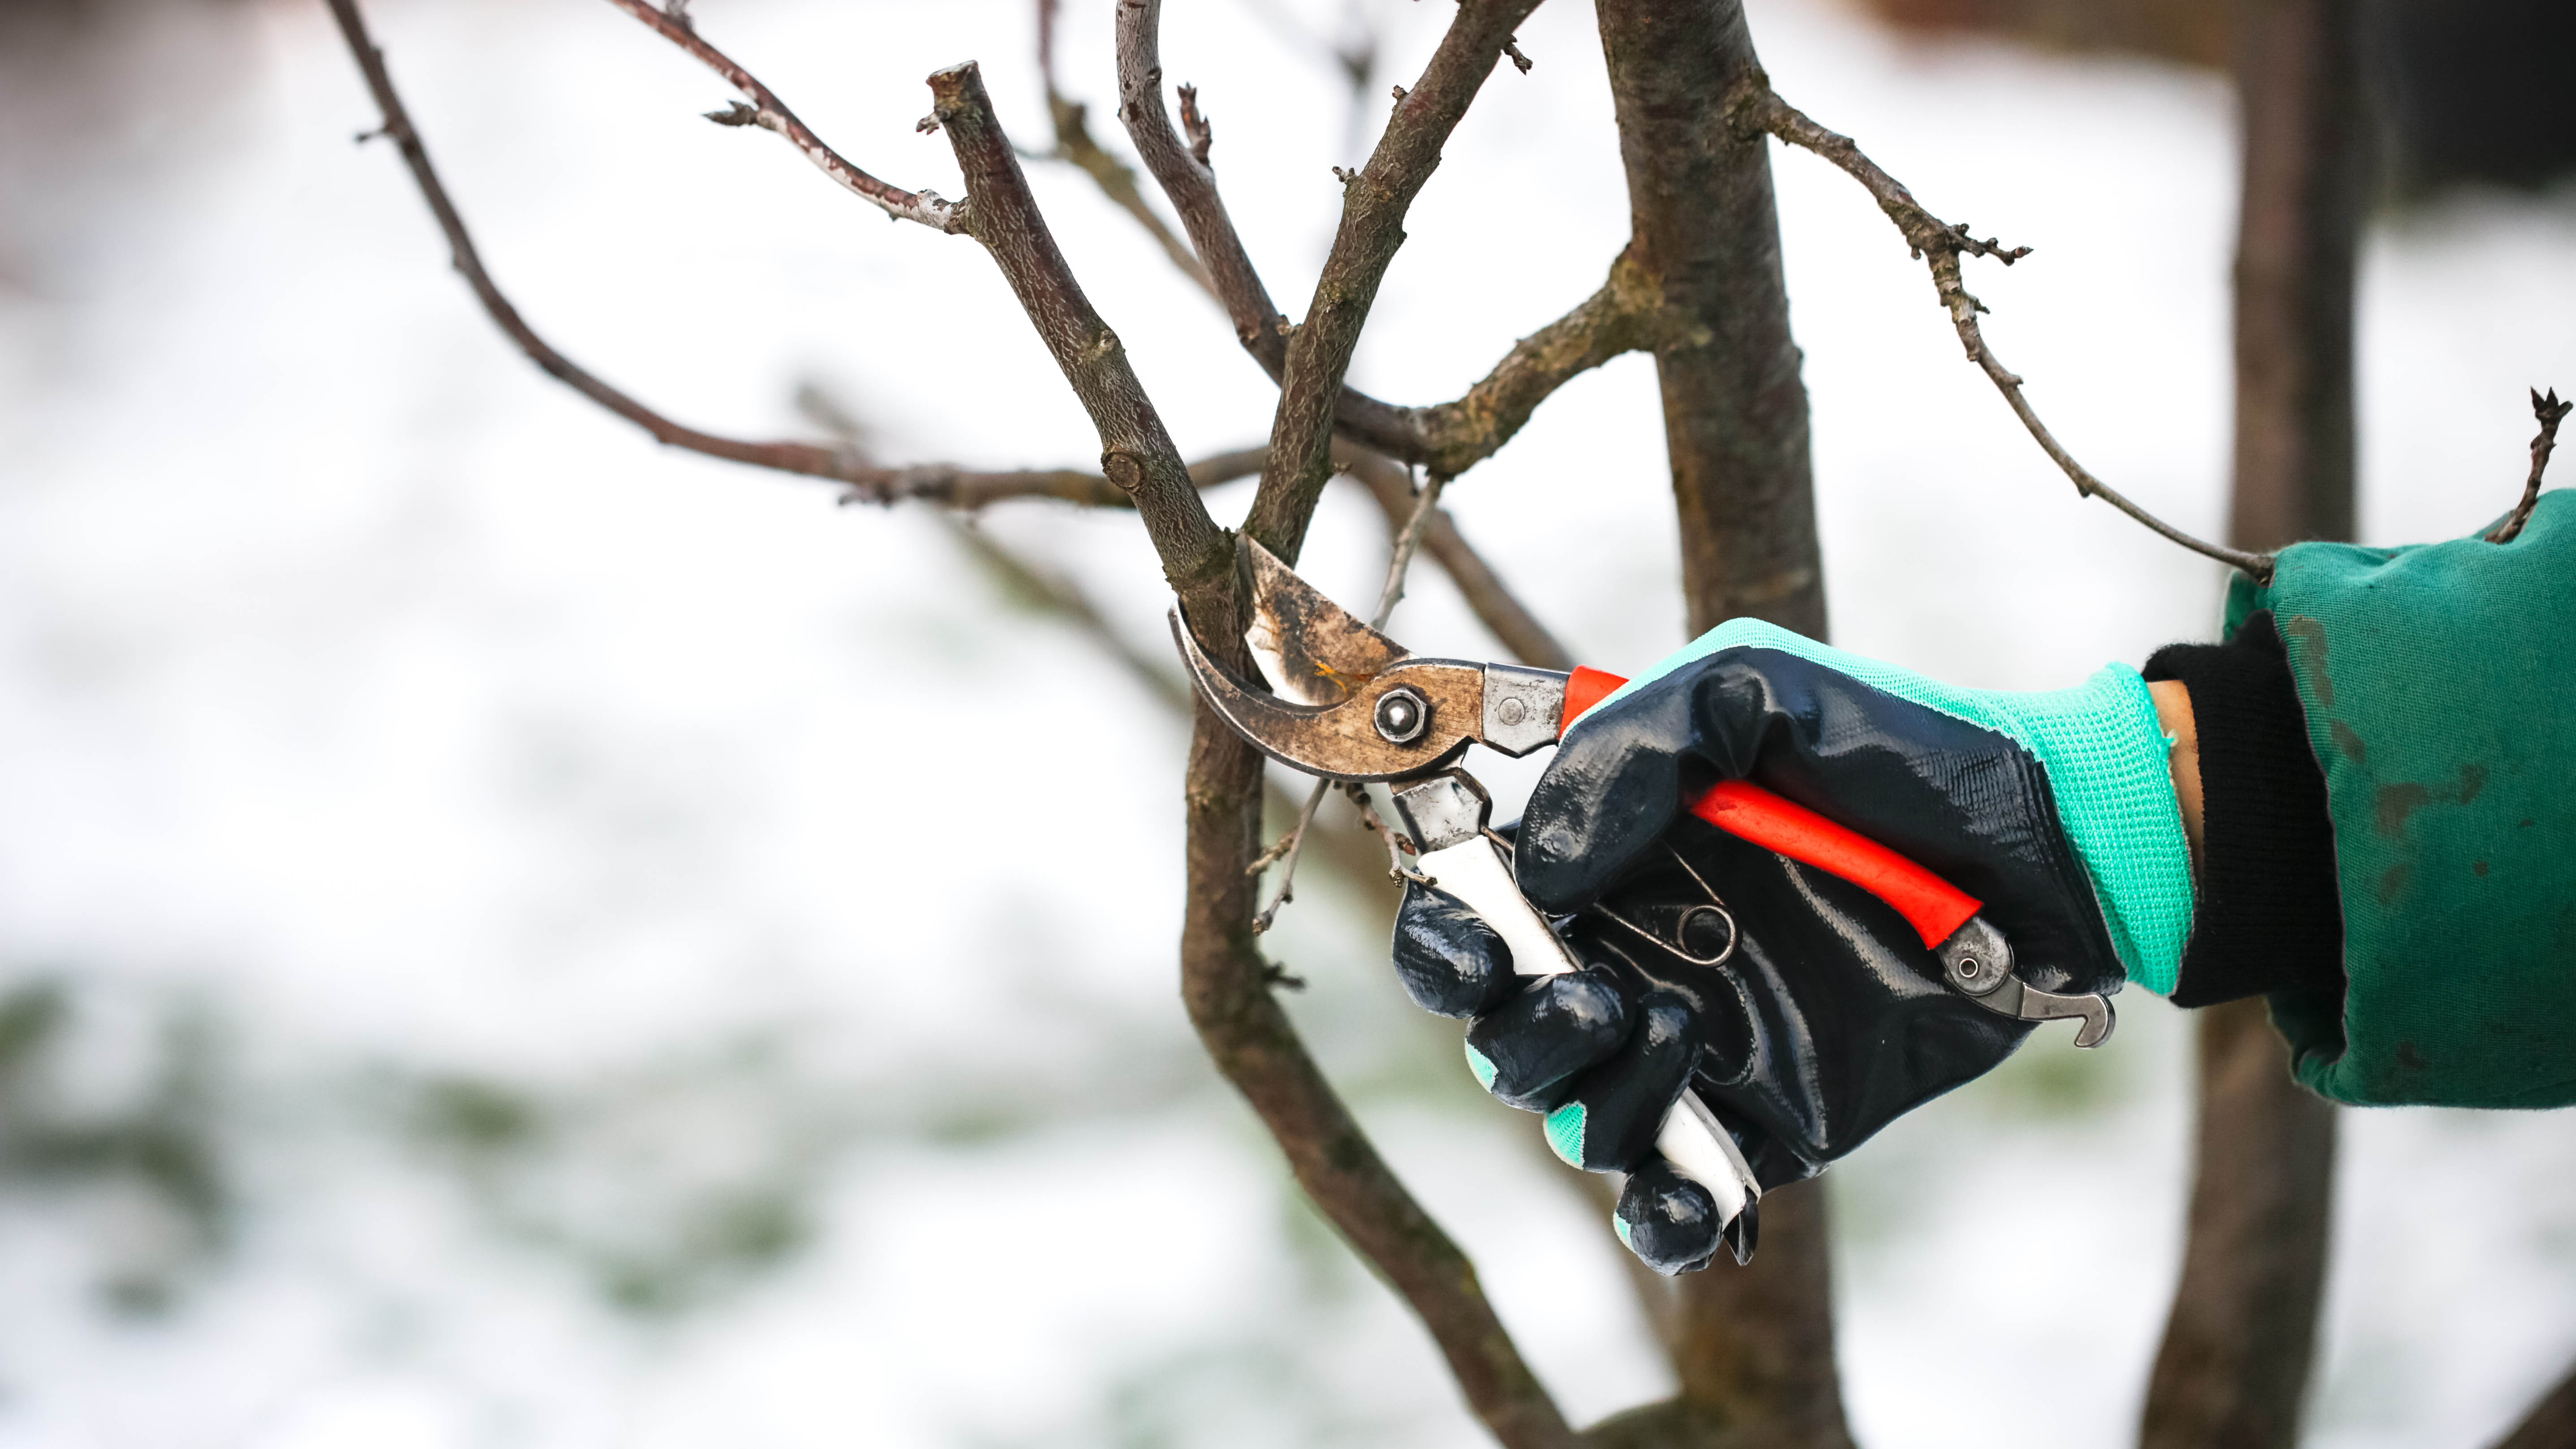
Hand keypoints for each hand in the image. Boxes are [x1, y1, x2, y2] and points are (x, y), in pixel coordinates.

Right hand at [1391, 621, 2191, 1271]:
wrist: (2051, 848)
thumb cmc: (1898, 751)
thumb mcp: (1753, 692)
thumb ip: (1631, 753)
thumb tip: (1541, 867)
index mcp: (1604, 863)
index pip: (1470, 917)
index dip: (1445, 941)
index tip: (1482, 941)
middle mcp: (1633, 958)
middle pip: (1501, 1035)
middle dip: (1525, 1026)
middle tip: (1600, 988)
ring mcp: (1698, 1051)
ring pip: (1576, 1124)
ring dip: (1599, 1092)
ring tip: (1681, 1027)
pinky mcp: (1771, 1126)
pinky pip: (1678, 1207)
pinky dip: (1665, 1219)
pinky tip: (1693, 1189)